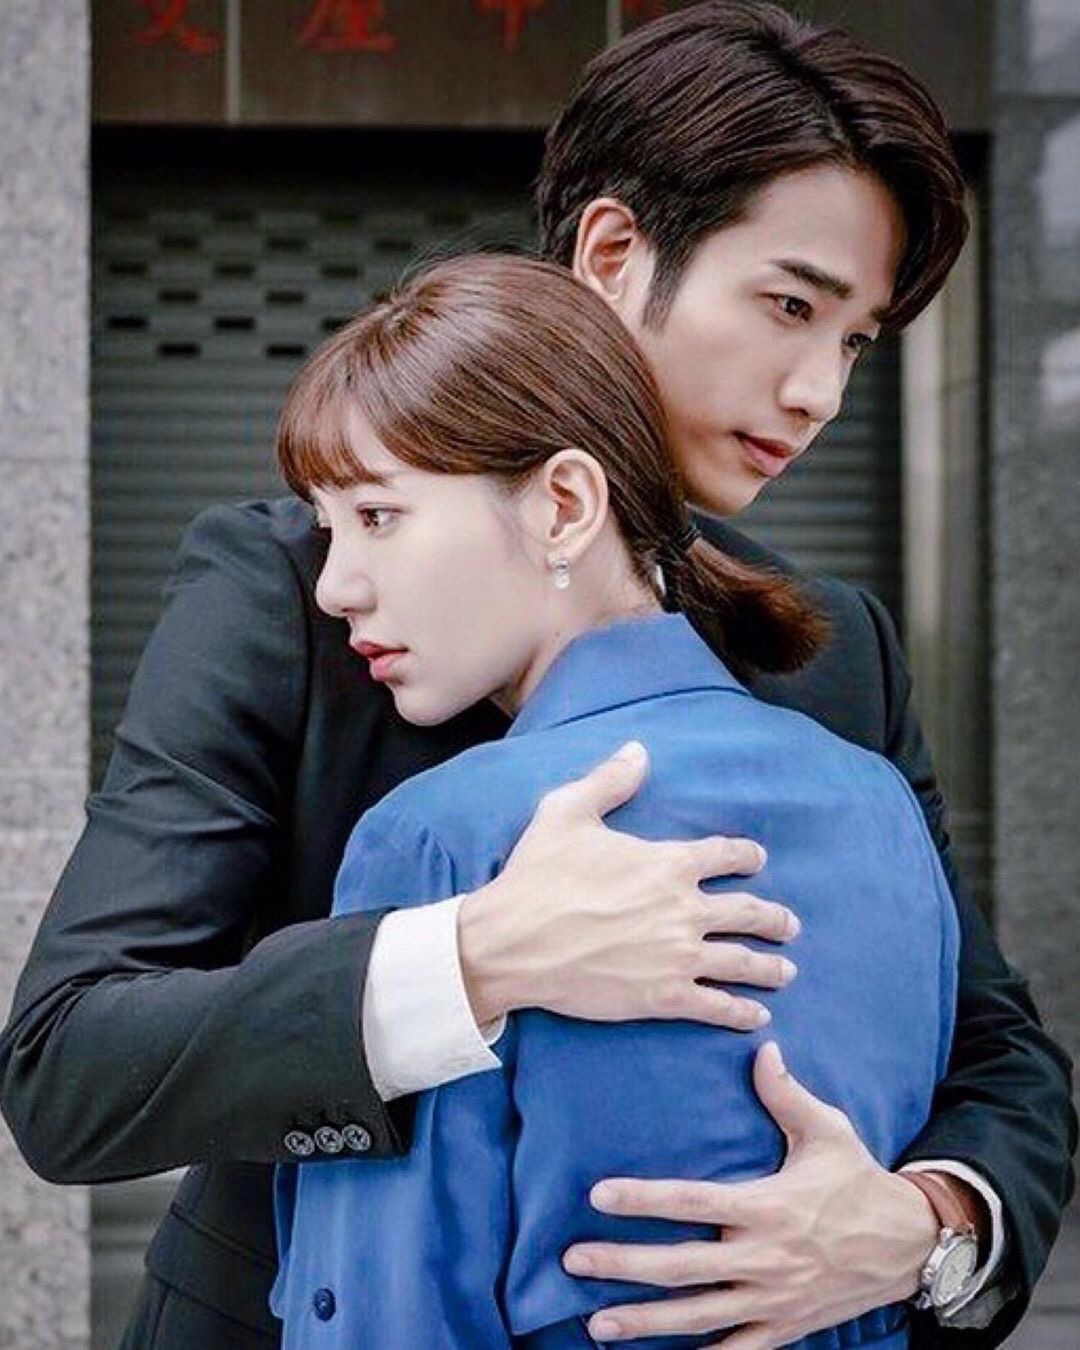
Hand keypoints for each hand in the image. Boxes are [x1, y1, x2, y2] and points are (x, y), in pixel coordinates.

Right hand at [458, 741, 798, 1027]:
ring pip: (741, 961)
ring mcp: (678, 956)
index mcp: (667, 863)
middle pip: (747, 911)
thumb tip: (638, 751)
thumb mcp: (567, 811)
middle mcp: (684, 909)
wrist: (513, 942)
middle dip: (775, 918)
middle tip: (790, 924)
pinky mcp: (664, 997)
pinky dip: (741, 1011)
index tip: (758, 859)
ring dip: (769, 967)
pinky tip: (757, 1015)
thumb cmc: (538, 876)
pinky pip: (715, 1005)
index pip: (724, 855)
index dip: (746, 855)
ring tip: (786, 972)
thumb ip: (609, 781)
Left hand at [563, 1042, 939, 1348]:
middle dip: (622, 1265)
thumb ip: (786, 1094)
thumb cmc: (858, 1181)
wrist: (910, 1244)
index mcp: (766, 1206)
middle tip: (573, 1261)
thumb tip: (761, 1048)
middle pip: (680, 1265)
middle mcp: (763, 1257)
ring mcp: (772, 1299)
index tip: (599, 1194)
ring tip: (597, 1324)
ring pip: (697, 1316)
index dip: (643, 1199)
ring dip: (644, 1322)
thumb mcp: (827, 1131)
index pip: (691, 1201)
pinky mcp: (785, 1327)